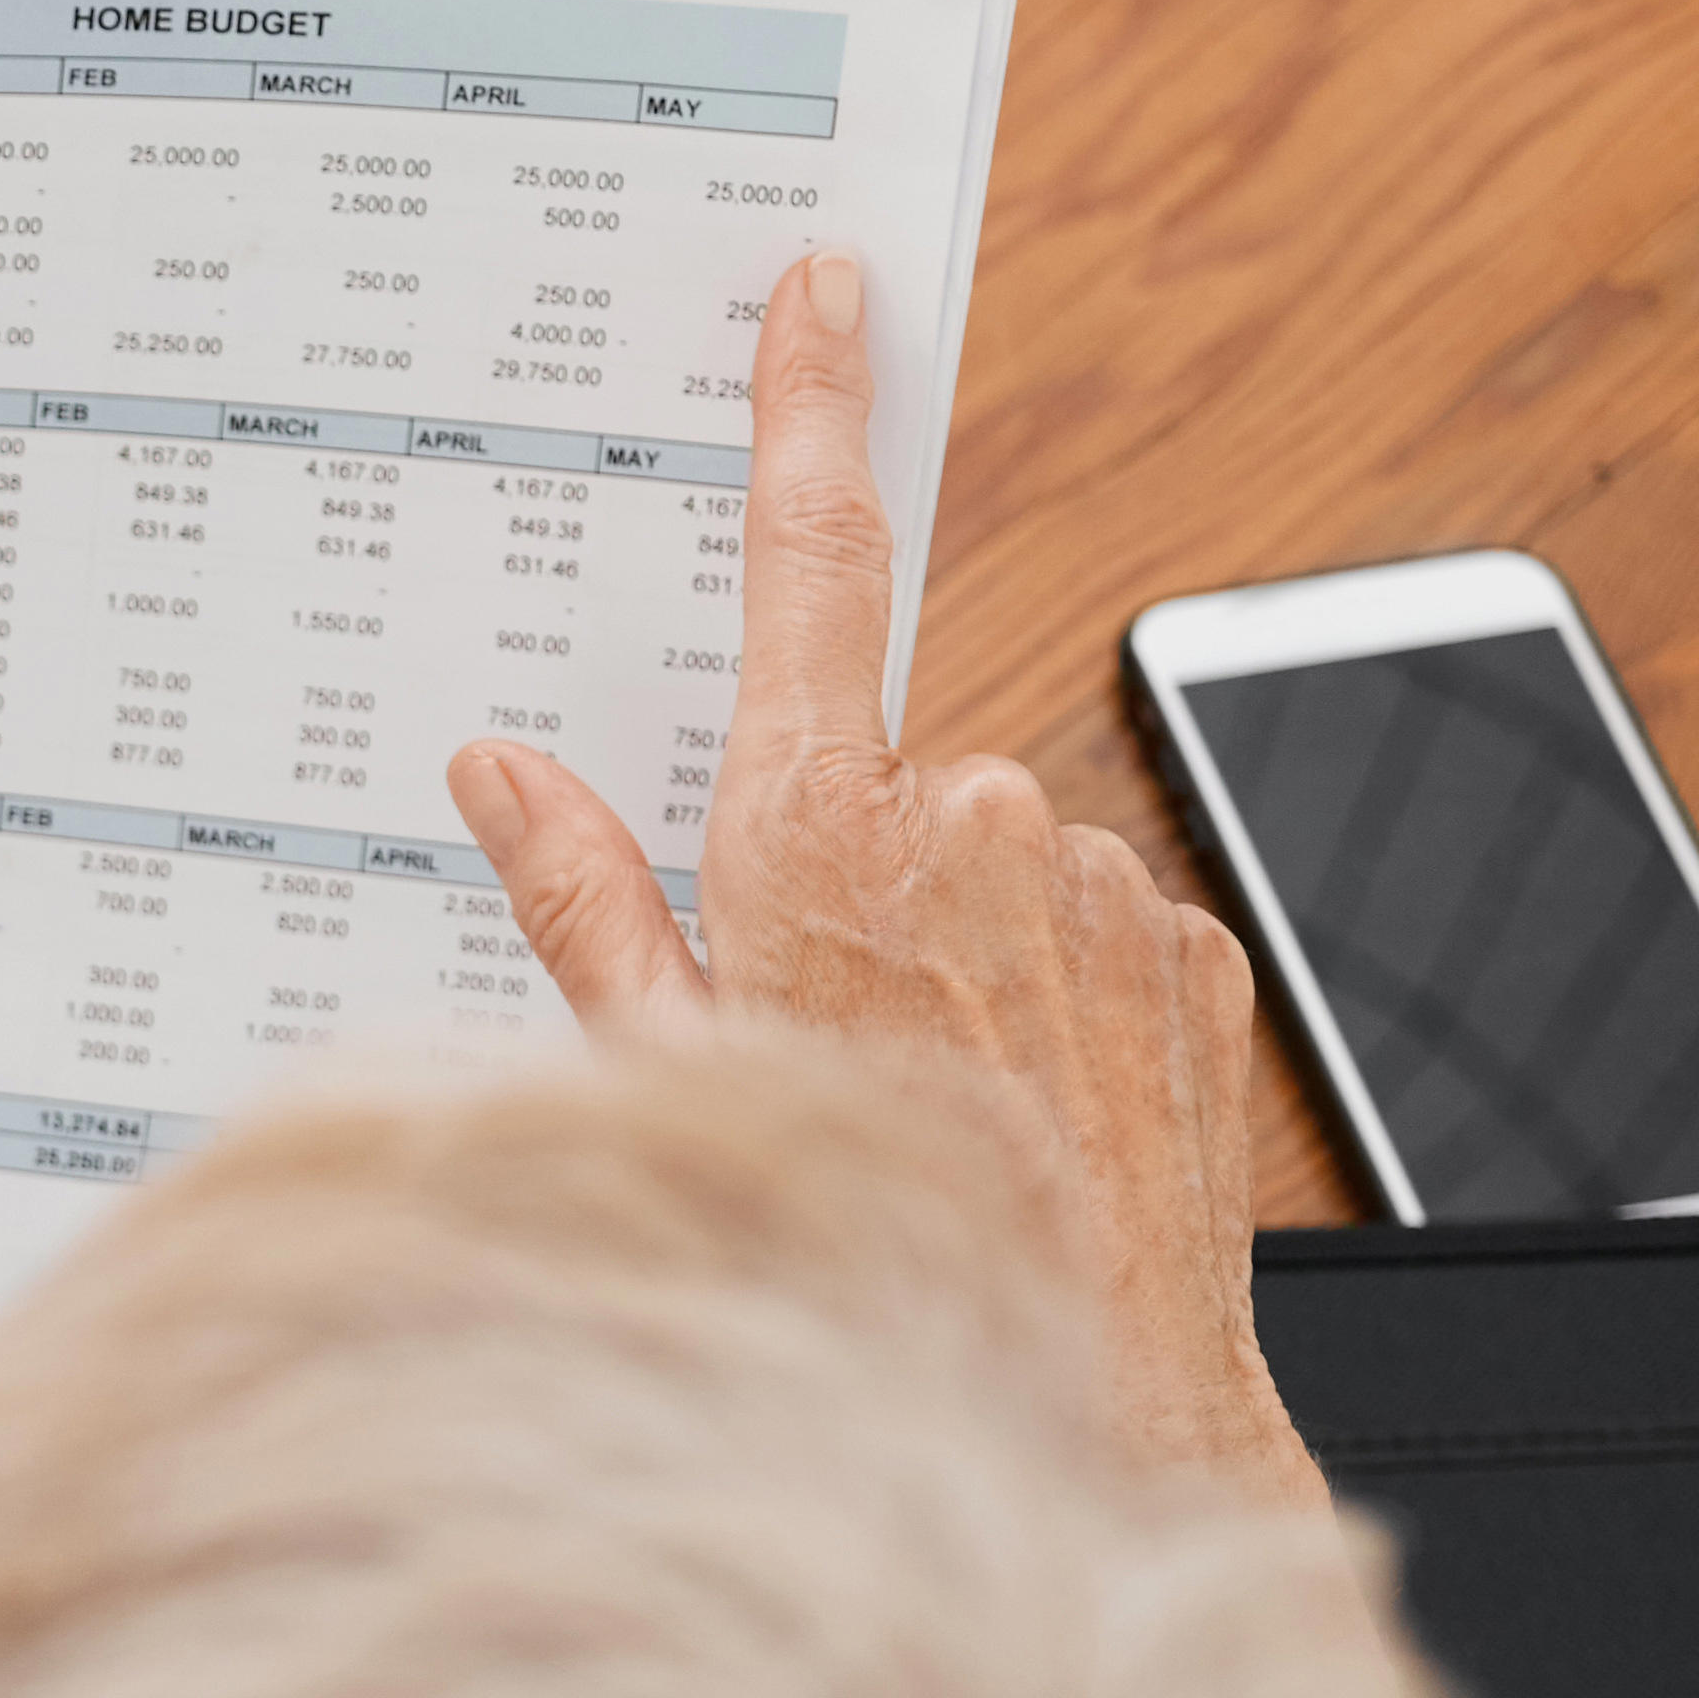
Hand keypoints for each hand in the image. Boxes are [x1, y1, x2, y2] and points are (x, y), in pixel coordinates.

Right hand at [448, 256, 1315, 1511]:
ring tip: (934, 1099)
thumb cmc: (848, 1253)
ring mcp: (1102, 887)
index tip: (831, 301)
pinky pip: (1094, 938)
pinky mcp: (1189, 953)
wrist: (1079, 1396)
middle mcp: (980, 826)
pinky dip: (1050, 1004)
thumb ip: (583, 905)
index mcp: (821, 838)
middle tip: (819, 1025)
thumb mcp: (656, 1082)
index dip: (810, 416)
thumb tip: (508, 775)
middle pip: (889, 783)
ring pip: (1000, 870)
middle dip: (851, 875)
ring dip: (959, 954)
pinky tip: (1025, 1115)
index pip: (814, 569)